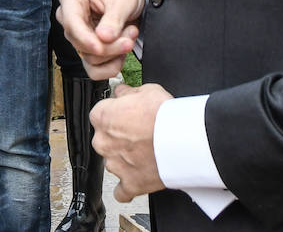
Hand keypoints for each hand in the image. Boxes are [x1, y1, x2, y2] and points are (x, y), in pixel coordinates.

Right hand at [56, 0, 144, 78]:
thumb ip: (114, 18)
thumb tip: (103, 38)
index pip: (71, 22)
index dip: (84, 38)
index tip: (100, 47)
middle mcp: (70, 16)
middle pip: (81, 43)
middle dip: (109, 45)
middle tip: (131, 34)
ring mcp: (78, 34)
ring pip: (89, 58)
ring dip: (115, 53)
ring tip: (131, 34)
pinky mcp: (87, 48)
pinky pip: (93, 68)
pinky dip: (110, 66)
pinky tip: (122, 53)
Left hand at [92, 82, 171, 200]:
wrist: (183, 140)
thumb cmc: (165, 115)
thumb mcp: (146, 90)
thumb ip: (127, 93)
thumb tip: (122, 92)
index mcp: (102, 117)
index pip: (100, 114)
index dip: (115, 113)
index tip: (126, 114)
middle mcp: (103, 142)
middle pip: (105, 139)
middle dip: (119, 137)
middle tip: (139, 133)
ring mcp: (115, 164)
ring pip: (113, 162)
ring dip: (125, 159)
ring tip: (146, 153)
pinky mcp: (130, 183)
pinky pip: (122, 191)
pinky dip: (127, 186)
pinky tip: (135, 179)